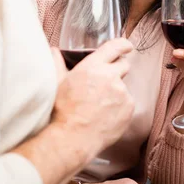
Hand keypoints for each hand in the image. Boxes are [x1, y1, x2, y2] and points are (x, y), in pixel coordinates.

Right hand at [51, 38, 134, 161]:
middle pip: (123, 66)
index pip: (114, 47)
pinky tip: (106, 117)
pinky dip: (120, 108)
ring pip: (123, 88)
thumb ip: (58, 63)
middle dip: (117, 71)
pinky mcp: (129, 108)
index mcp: (93, 66)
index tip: (127, 47)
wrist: (73, 138)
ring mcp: (122, 92)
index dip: (123, 45)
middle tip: (105, 84)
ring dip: (116, 93)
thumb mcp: (57, 83)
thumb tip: (54, 51)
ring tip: (99, 107)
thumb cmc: (63, 111)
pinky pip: (127, 104)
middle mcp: (111, 76)